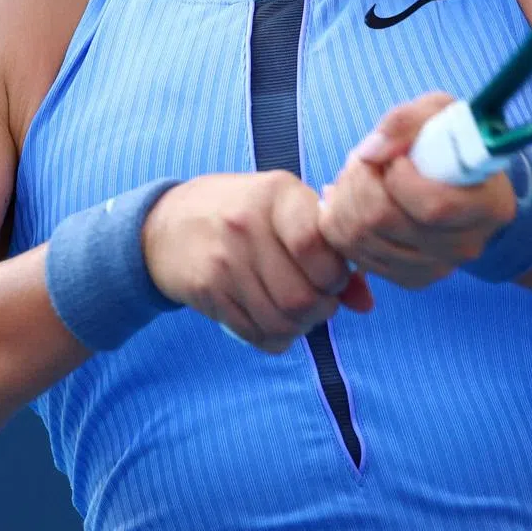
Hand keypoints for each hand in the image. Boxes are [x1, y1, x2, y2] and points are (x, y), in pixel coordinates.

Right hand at [141, 172, 374, 353]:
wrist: (166, 224)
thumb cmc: (243, 214)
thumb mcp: (285, 211)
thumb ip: (329, 249)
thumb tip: (365, 303)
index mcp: (277, 192)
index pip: (316, 244)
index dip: (335, 273)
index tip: (333, 276)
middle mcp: (248, 223)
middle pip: (302, 295)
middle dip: (321, 309)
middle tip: (318, 301)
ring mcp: (224, 258)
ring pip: (281, 321)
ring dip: (300, 327)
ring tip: (297, 312)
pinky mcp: (207, 289)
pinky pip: (255, 333)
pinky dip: (275, 338)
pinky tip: (272, 320)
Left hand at [317, 93, 516, 289]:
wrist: (460, 179)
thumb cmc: (452, 141)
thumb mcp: (439, 112)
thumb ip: (406, 121)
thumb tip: (370, 152)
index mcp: (489, 205)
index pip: (433, 206)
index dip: (399, 177)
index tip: (397, 157)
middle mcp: (465, 245)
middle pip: (385, 222)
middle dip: (359, 180)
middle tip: (364, 159)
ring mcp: (436, 267)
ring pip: (361, 238)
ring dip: (344, 197)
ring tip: (358, 174)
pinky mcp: (408, 278)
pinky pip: (352, 253)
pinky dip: (339, 221)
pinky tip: (351, 198)